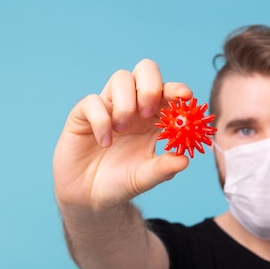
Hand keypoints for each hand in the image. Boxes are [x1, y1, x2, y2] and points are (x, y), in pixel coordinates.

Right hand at [53, 59, 192, 209]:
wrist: (89, 198)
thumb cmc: (121, 183)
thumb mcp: (145, 178)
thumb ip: (164, 169)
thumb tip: (185, 160)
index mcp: (154, 118)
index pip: (168, 92)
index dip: (177, 89)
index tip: (186, 96)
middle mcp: (134, 106)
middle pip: (146, 70)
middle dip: (151, 86)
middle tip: (149, 113)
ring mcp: (109, 107)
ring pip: (121, 78)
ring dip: (126, 103)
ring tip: (123, 130)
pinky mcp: (83, 114)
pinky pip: (93, 101)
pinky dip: (101, 120)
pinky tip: (105, 142)